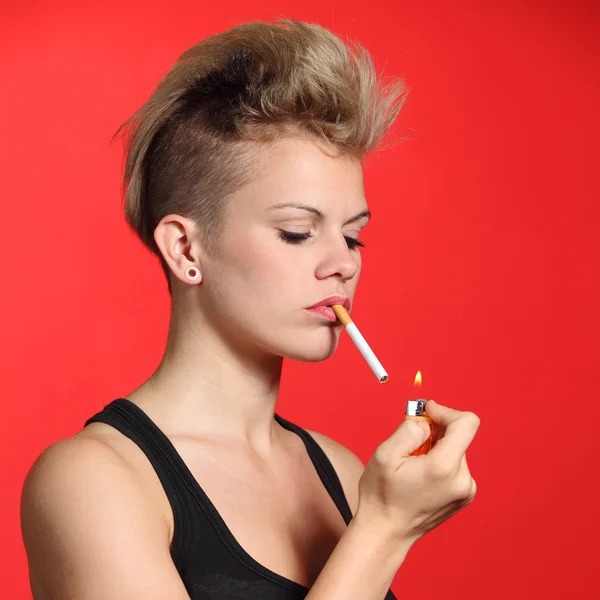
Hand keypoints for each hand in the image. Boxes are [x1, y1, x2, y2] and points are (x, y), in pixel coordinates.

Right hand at [355, 400, 479, 545]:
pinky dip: (437, 460)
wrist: (386, 532)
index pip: (466, 423)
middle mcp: (462, 479)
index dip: (445, 411)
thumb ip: (409, 429)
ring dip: (434, 446)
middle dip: (433, 430)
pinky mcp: (463, 495)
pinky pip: (454, 464)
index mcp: (444, 467)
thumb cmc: (382, 494)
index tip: (425, 412)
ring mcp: (466, 490)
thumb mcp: (385, 454)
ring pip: (454, 449)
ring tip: (411, 463)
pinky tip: (419, 474)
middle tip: (408, 440)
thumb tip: (427, 421)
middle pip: (457, 435)